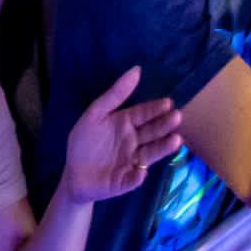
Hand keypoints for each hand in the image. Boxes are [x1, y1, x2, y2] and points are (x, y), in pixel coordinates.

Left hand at [59, 65, 183, 202]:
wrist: (74, 173)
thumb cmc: (85, 142)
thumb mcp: (95, 114)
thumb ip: (115, 94)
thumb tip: (136, 70)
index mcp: (125, 124)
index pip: (142, 114)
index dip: (154, 109)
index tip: (168, 102)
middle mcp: (134, 142)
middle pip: (151, 132)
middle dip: (164, 125)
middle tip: (177, 117)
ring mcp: (133, 161)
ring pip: (150, 153)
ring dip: (162, 148)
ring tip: (176, 140)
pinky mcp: (126, 180)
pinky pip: (133, 178)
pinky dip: (137, 175)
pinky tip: (141, 171)